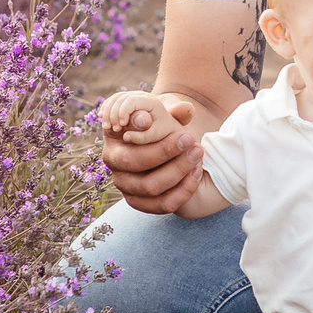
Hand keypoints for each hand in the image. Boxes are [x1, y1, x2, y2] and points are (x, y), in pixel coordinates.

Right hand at [99, 92, 205, 213]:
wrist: (170, 140)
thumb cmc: (164, 121)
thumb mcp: (167, 109)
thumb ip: (171, 108)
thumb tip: (172, 111)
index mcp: (114, 136)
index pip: (129, 141)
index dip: (152, 139)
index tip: (184, 132)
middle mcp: (114, 163)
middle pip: (136, 164)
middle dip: (167, 153)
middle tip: (192, 140)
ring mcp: (125, 185)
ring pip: (150, 188)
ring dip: (178, 172)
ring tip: (198, 154)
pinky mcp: (140, 202)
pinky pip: (163, 204)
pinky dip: (183, 191)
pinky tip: (197, 173)